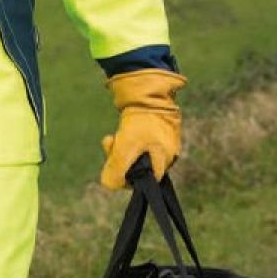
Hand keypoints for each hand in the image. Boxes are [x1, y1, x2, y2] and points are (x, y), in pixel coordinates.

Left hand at [100, 69, 186, 190]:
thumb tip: (108, 185)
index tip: (115, 163)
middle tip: (110, 143)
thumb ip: (117, 170)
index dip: (126, 177)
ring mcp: (163, 143)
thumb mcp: (125, 147)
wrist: (148, 91)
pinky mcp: (156, 132)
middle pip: (138, 168)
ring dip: (120, 147)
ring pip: (136, 154)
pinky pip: (138, 142)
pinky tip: (121, 130)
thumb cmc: (141, 122)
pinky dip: (127, 138)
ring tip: (113, 136)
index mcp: (165, 162)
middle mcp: (168, 155)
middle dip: (120, 158)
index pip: (144, 183)